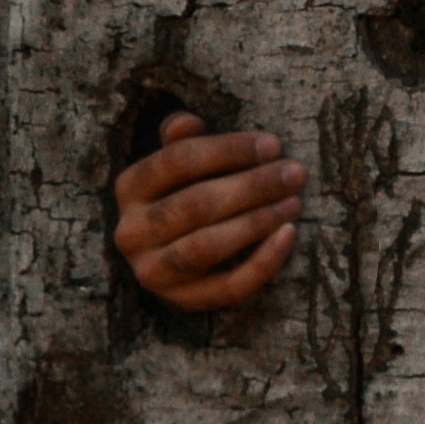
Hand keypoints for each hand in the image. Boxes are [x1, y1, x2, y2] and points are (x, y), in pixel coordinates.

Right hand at [113, 112, 304, 310]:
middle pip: (196, 204)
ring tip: (294, 202)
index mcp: (130, 187)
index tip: (273, 144)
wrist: (166, 254)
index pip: (178, 160)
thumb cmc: (181, 193)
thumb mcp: (176, 163)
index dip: (228, 150)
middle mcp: (131, 232)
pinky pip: (230, 286)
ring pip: (208, 246)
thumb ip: (181, 139)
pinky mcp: (183, 301)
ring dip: (257, 222)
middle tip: (294, 173)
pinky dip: (264, 262)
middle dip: (253, 186)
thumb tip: (187, 122)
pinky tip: (289, 234)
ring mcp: (153, 272)